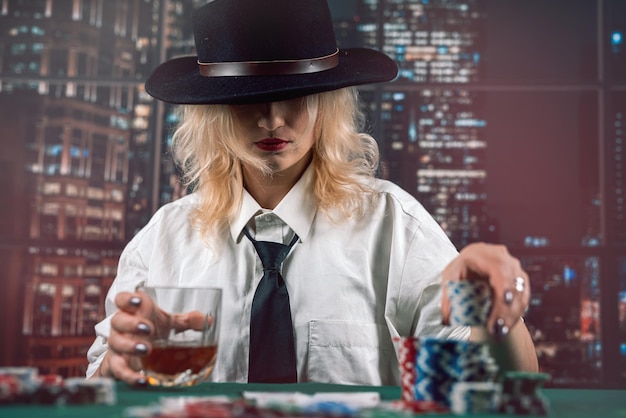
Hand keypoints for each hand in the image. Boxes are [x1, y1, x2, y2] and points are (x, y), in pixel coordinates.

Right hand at [96, 290, 212, 384]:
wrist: (135, 356)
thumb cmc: (152, 332)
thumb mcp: (169, 324)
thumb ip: (187, 321)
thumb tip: (209, 321)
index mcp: (133, 312)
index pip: (122, 299)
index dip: (127, 299)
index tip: (138, 301)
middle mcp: (121, 327)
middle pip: (118, 320)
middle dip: (132, 323)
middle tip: (148, 328)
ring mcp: (117, 345)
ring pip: (116, 343)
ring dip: (130, 346)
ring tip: (147, 349)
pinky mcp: (116, 365)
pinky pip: (118, 370)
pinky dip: (129, 376)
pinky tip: (142, 379)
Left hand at [440, 242, 529, 339]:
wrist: (472, 266)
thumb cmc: (459, 272)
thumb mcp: (450, 281)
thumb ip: (447, 300)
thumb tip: (446, 321)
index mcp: (480, 253)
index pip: (498, 270)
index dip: (503, 289)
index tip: (501, 309)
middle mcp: (500, 256)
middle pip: (510, 283)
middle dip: (505, 309)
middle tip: (497, 330)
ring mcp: (512, 266)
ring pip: (519, 292)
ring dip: (511, 315)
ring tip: (500, 333)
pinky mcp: (520, 278)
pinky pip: (523, 297)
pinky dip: (515, 314)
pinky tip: (505, 328)